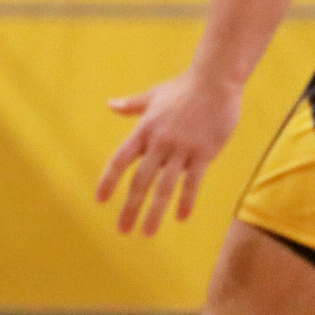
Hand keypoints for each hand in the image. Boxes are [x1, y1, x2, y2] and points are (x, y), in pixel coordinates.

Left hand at [97, 69, 242, 235]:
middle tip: (122, 230)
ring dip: (154, 212)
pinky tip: (180, 218)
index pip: (120, 160)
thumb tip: (110, 104)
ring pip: (164, 187)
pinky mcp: (203, 154)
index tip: (100, 200)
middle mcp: (160, 143)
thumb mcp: (153, 96)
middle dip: (130, 207)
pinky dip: (186, 201)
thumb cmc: (184, 87)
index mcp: (145, 130)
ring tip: (147, 232)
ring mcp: (182, 149)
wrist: (214, 81)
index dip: (108, 181)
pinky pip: (192, 183)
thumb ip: (132, 105)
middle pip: (140, 181)